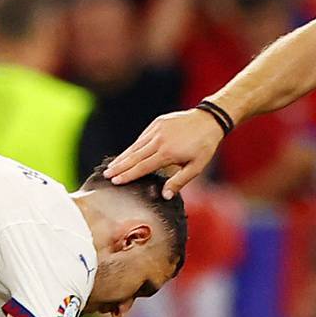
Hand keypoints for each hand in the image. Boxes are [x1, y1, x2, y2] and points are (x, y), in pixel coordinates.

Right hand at [104, 108, 224, 197]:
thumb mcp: (196, 167)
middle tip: (106, 175)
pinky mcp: (157, 123)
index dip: (128, 175)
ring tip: (112, 166)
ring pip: (136, 146)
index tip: (115, 180)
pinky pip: (142, 137)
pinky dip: (134, 146)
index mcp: (168, 153)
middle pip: (134, 156)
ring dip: (123, 156)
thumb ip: (179, 182)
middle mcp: (159, 140)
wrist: (209, 120)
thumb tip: (164, 196)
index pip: (143, 167)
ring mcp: (157, 130)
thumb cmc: (204, 146)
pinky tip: (127, 153)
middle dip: (119, 166)